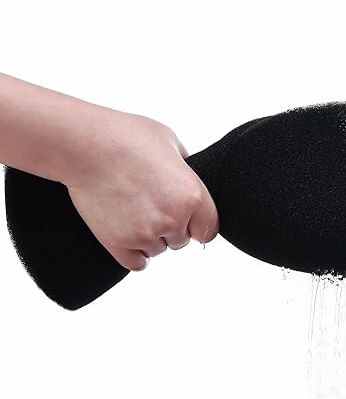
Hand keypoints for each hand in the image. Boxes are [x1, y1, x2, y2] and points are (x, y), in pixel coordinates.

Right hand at [61, 111, 218, 270]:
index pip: (208, 230)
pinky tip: (126, 233)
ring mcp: (145, 234)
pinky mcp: (118, 243)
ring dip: (149, 238)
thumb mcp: (171, 143)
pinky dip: (133, 252)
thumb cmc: (126, 136)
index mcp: (193, 196)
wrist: (84, 144)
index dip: (197, 224)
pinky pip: (136, 263)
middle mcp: (173, 219)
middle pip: (181, 241)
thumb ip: (187, 169)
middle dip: (170, 228)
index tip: (187, 219)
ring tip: (132, 210)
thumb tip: (190, 179)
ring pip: (157, 250)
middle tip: (150, 205)